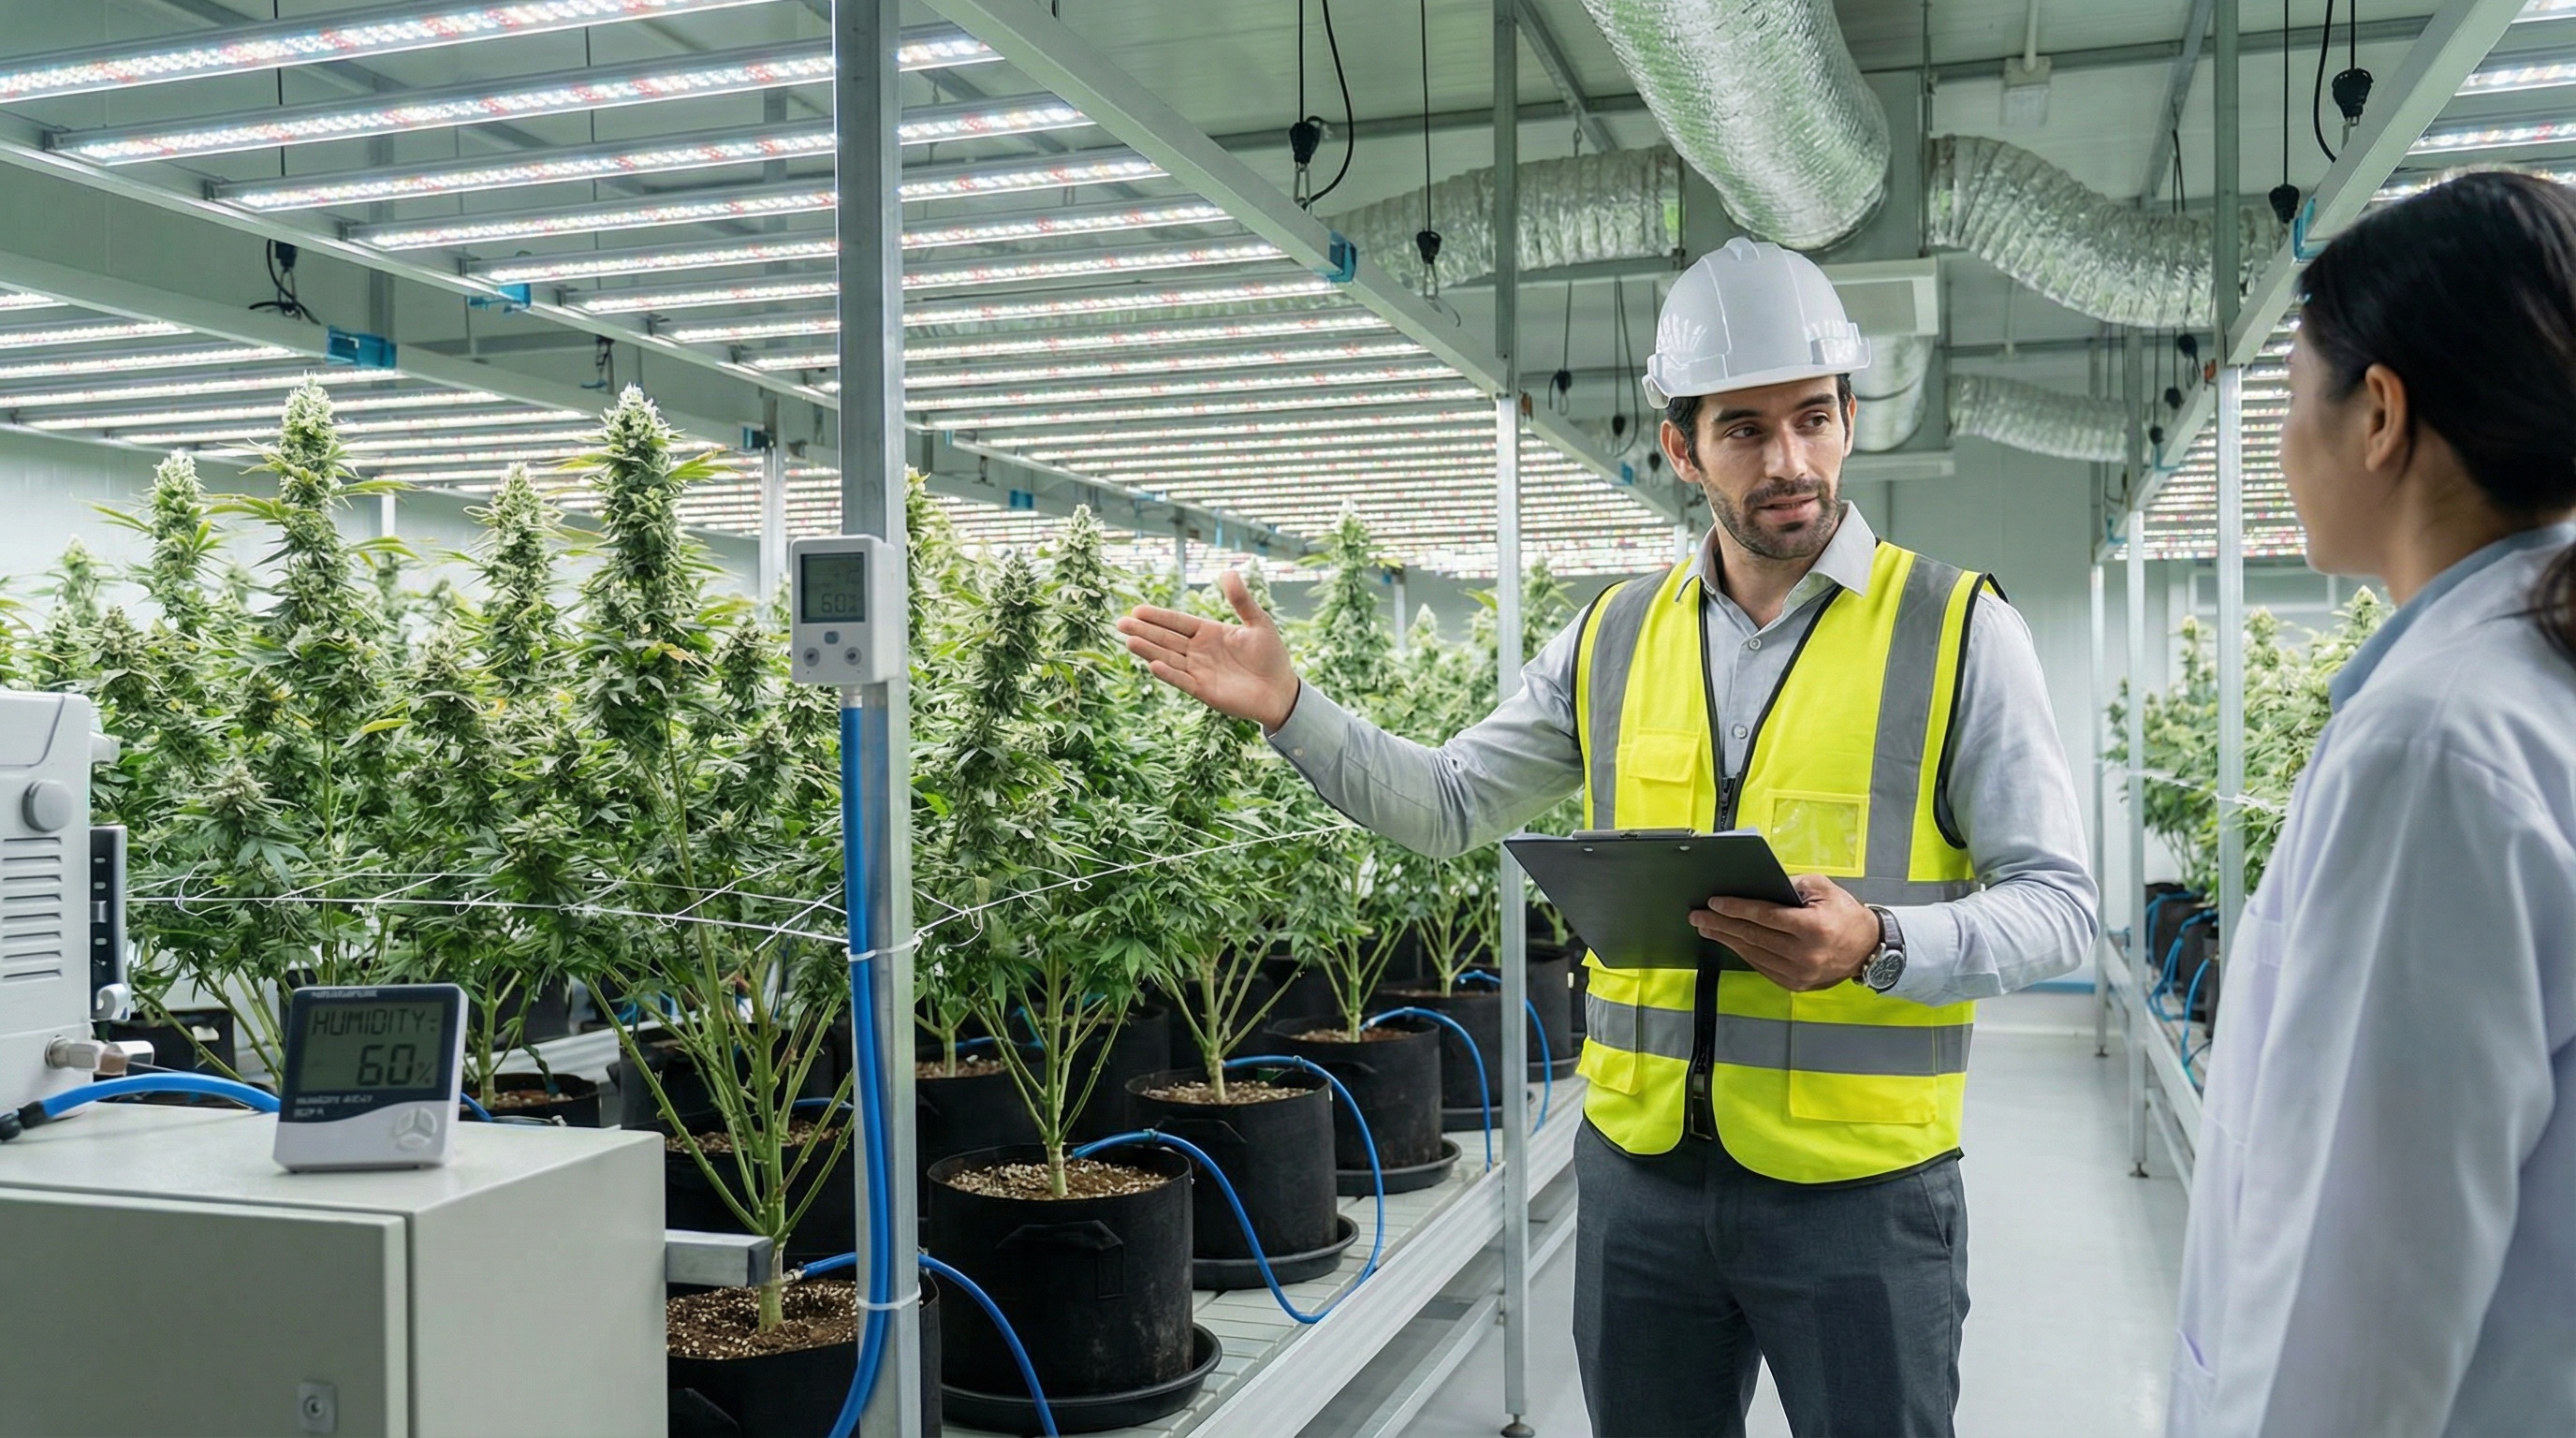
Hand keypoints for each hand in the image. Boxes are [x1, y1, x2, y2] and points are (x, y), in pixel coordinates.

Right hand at [1116, 570, 1301, 730]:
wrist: (1281, 689)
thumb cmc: (1271, 655)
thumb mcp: (1258, 622)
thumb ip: (1241, 600)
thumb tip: (1228, 571)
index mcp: (1208, 633)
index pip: (1177, 622)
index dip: (1158, 616)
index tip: (1136, 609)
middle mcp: (1198, 651)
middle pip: (1166, 639)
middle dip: (1144, 631)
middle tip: (1120, 622)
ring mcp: (1199, 671)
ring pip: (1169, 658)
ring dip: (1149, 651)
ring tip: (1129, 640)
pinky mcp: (1204, 691)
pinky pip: (1183, 681)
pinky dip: (1169, 674)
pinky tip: (1154, 665)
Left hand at [1690, 874, 1880, 991]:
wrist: (1868, 948)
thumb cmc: (1846, 915)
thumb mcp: (1823, 888)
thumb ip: (1791, 885)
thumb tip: (1757, 886)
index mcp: (1813, 927)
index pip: (1765, 916)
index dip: (1736, 908)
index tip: (1715, 903)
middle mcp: (1805, 953)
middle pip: (1753, 936)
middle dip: (1721, 924)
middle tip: (1699, 916)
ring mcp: (1799, 972)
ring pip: (1753, 953)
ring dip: (1726, 940)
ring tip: (1707, 928)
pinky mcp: (1795, 983)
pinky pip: (1761, 967)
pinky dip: (1743, 953)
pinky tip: (1730, 943)